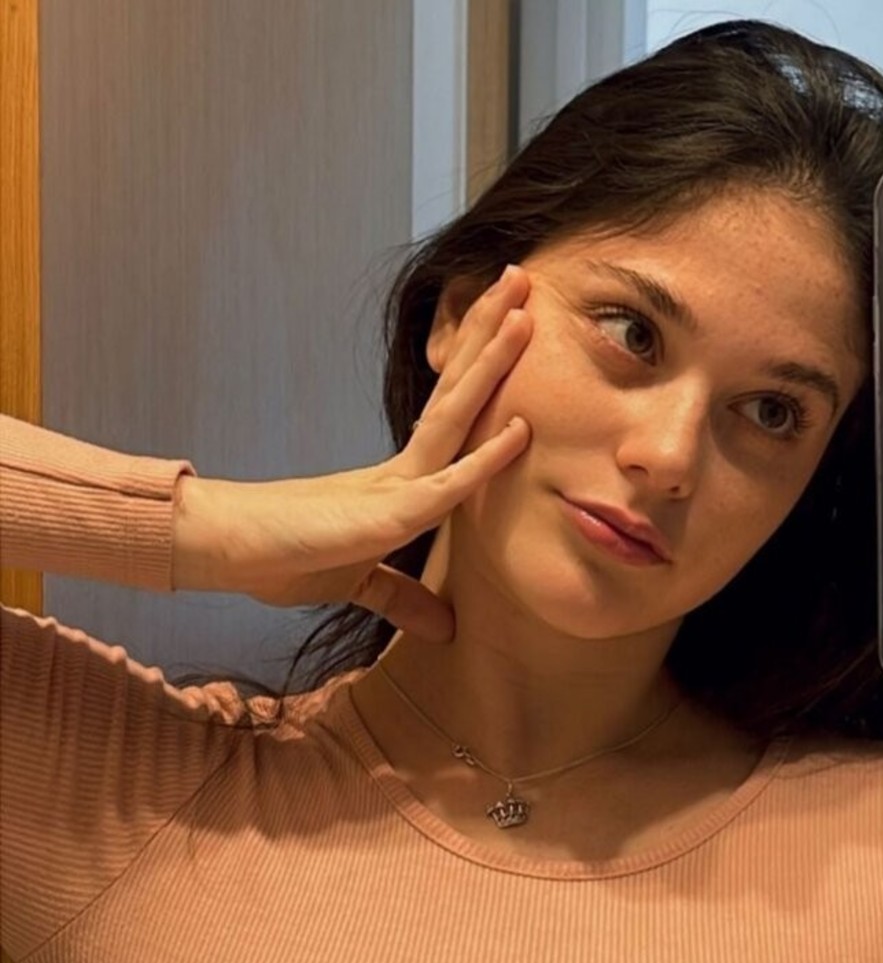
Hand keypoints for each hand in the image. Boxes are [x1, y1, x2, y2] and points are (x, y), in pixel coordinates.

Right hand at [180, 266, 533, 639]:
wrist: (222, 554)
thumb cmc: (281, 558)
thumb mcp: (359, 584)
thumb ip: (401, 596)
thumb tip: (444, 627)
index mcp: (400, 480)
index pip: (453, 416)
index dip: (483, 369)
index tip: (515, 323)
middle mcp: (400, 470)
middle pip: (457, 394)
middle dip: (491, 336)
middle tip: (523, 277)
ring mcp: (390, 488)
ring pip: (452, 417)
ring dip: (489, 364)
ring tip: (521, 309)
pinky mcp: (380, 518)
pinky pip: (441, 487)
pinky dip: (481, 462)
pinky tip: (518, 430)